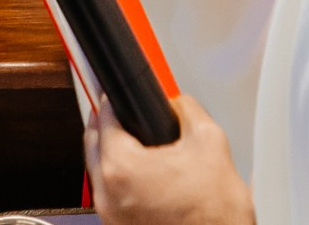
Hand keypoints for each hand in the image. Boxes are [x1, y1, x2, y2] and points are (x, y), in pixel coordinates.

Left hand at [86, 95, 254, 224]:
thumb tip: (175, 102)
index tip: (119, 95)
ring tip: (135, 142)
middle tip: (121, 113)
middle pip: (93, 144)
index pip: (104, 118)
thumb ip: (186, 109)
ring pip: (98, 171)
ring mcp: (110, 216)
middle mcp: (108, 195)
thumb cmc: (215, 213)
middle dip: (107, 123)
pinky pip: (109, 194)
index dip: (114, 99)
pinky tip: (142, 174)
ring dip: (110, 151)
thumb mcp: (209, 141)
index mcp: (122, 169)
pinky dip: (119, 179)